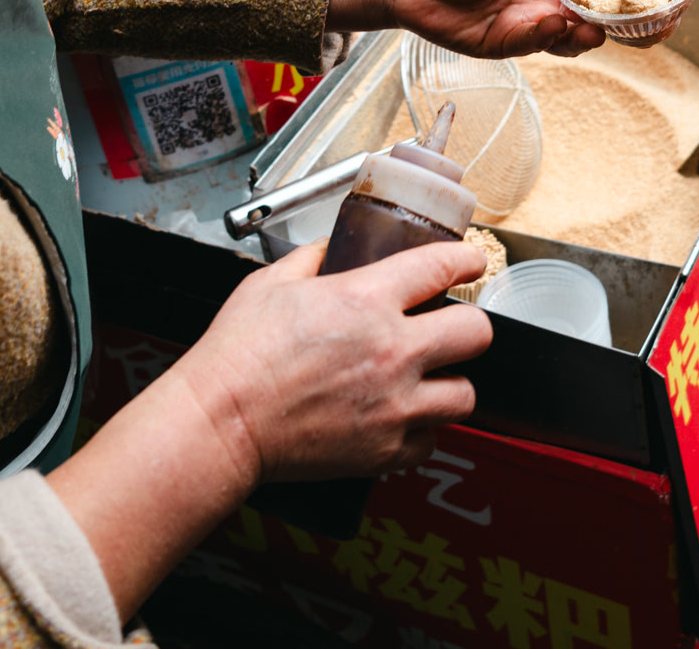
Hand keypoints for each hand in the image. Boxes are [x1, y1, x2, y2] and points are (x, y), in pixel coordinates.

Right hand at [47, 240, 490, 619]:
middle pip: (476, 333)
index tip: (470, 263)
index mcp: (367, 300)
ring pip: (466, 393)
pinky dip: (422, 429)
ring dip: (450, 383)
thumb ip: (314, 259)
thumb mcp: (271, 283)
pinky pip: (432, 440)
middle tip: (449, 327)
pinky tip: (400, 417)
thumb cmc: (237, 355)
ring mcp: (395, 405)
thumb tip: (333, 248)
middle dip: (466, 326)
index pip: (443, 267)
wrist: (221, 424)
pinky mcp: (386, 450)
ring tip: (428, 379)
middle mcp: (393, 351)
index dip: (466, 259)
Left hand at [330, 0, 605, 58]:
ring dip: (593, 31)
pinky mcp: (511, 43)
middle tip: (652, 18)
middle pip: (605, 6)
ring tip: (594, 26)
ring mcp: (534, 19)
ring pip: (581, 33)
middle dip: (632, 13)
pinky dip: (551, 38)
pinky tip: (552, 25)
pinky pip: (541, 45)